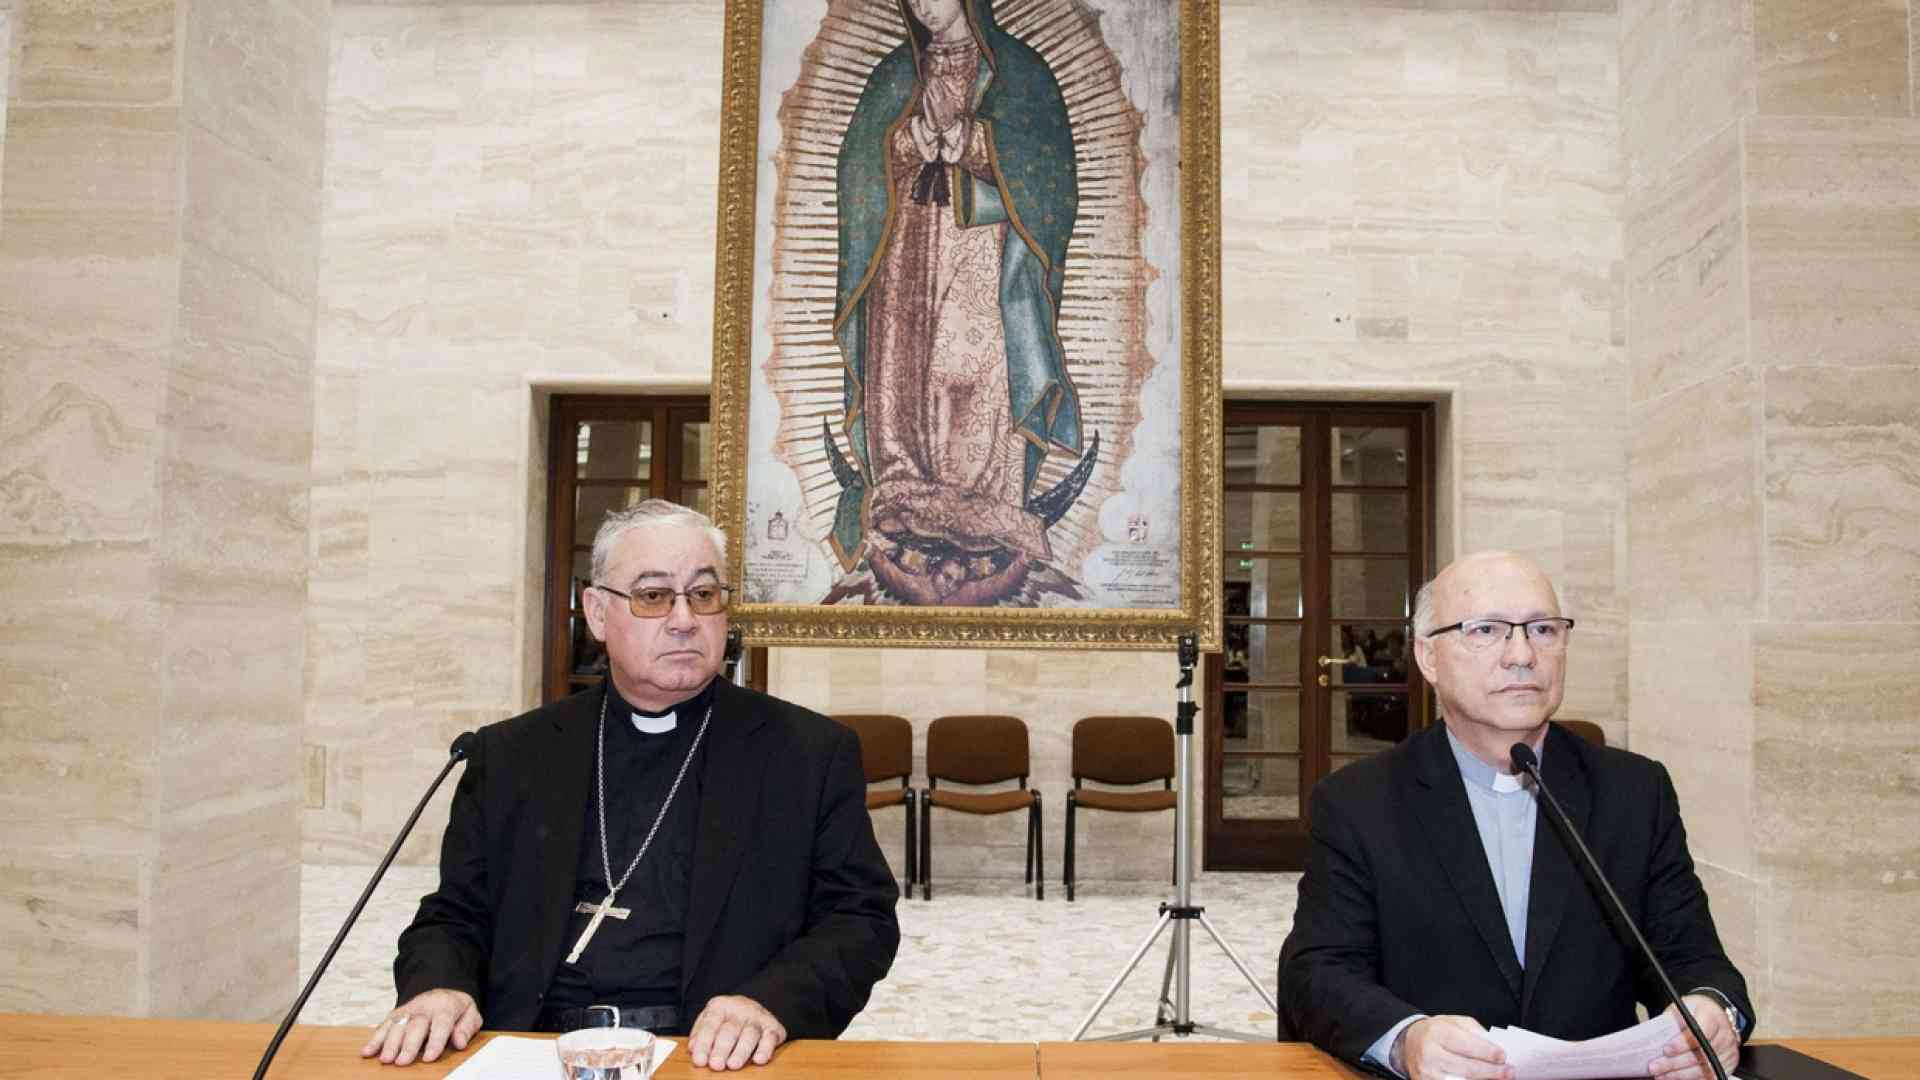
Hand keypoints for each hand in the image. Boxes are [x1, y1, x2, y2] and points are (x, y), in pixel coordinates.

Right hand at [360, 989, 481, 1066]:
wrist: (442, 991)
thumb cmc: (456, 1008)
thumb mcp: (470, 1013)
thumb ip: (467, 1027)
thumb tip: (459, 1042)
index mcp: (445, 1007)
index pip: (440, 1025)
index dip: (435, 1042)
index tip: (429, 1058)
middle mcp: (424, 1008)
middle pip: (415, 1027)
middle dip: (408, 1045)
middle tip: (402, 1062)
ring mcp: (408, 1010)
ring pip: (397, 1025)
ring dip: (389, 1043)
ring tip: (385, 1059)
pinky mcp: (396, 1014)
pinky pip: (384, 1025)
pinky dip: (374, 1039)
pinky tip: (367, 1052)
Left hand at [688, 995, 785, 1070]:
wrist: (750, 1007)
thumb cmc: (726, 1020)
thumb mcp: (709, 1021)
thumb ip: (700, 1034)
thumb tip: (693, 1048)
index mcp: (720, 1006)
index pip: (710, 1025)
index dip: (704, 1044)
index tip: (699, 1061)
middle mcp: (740, 1009)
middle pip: (730, 1029)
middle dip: (722, 1048)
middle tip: (716, 1065)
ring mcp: (758, 1017)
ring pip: (750, 1033)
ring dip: (741, 1051)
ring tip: (733, 1066)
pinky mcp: (774, 1027)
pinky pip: (771, 1037)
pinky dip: (766, 1048)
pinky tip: (759, 1059)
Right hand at [1403, 1015, 1514, 1079]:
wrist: (1410, 1042)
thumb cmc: (1437, 1032)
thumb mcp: (1455, 1022)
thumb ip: (1475, 1032)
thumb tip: (1496, 1048)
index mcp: (1437, 1032)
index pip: (1465, 1044)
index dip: (1486, 1052)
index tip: (1503, 1056)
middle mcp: (1429, 1054)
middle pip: (1467, 1068)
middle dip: (1492, 1071)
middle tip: (1509, 1072)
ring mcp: (1427, 1073)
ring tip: (1499, 1077)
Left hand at [1649, 995, 1739, 1078]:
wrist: (1716, 1013)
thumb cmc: (1696, 1011)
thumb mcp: (1682, 1007)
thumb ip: (1671, 1021)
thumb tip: (1653, 1038)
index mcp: (1712, 1017)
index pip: (1699, 1033)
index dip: (1682, 1044)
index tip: (1666, 1050)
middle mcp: (1724, 1036)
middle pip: (1700, 1055)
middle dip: (1675, 1063)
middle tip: (1655, 1067)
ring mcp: (1728, 1052)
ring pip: (1704, 1069)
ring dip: (1680, 1074)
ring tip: (1661, 1075)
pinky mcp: (1728, 1064)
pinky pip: (1710, 1076)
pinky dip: (1691, 1078)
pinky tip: (1675, 1077)